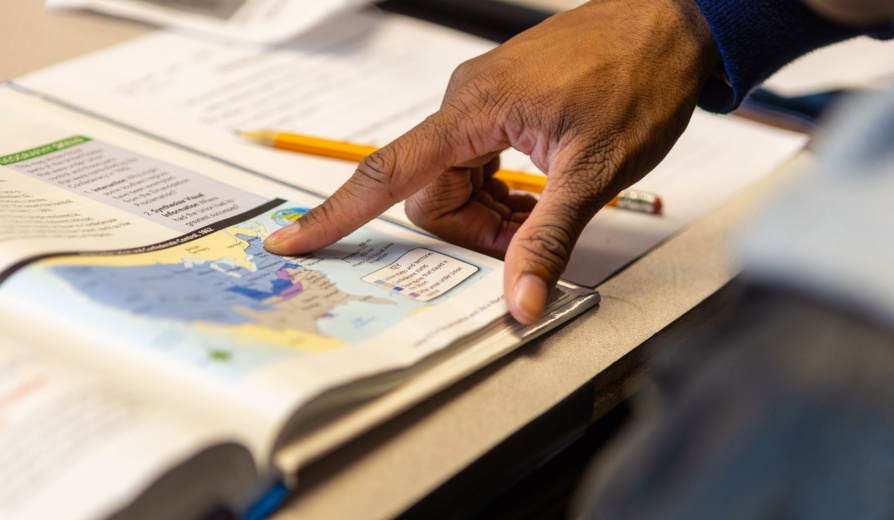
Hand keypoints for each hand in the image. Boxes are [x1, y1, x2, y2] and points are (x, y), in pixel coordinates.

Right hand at [265, 0, 719, 323]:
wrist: (672, 25)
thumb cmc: (637, 77)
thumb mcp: (593, 171)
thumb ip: (549, 239)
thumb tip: (521, 299)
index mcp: (473, 111)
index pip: (387, 172)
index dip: (337, 214)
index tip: (293, 240)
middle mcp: (467, 104)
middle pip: (432, 193)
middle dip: (473, 229)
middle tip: (528, 239)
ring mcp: (485, 104)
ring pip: (458, 183)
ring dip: (493, 212)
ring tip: (547, 208)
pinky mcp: (504, 107)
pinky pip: (480, 164)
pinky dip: (504, 192)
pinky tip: (542, 193)